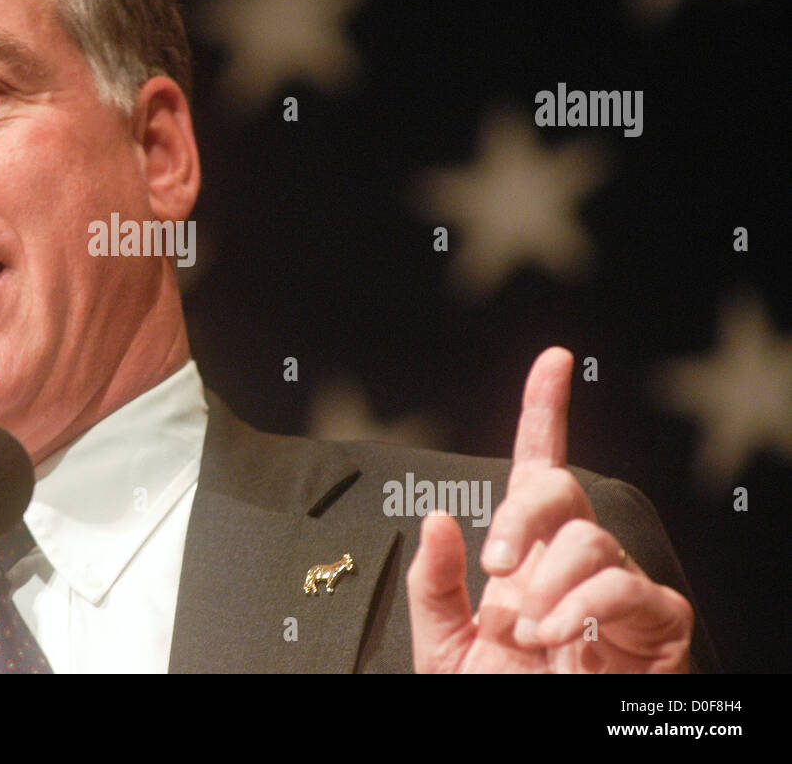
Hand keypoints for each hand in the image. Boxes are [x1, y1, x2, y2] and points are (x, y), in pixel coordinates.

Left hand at [406, 347, 693, 672]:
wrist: (522, 737)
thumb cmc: (492, 693)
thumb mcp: (440, 641)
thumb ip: (433, 582)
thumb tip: (438, 517)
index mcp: (524, 552)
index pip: (537, 467)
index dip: (545, 409)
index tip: (553, 361)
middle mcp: (572, 556)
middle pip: (559, 487)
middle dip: (521, 516)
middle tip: (496, 566)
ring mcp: (615, 583)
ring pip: (589, 540)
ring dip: (548, 586)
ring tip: (528, 631)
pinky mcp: (654, 620)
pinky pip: (623, 589)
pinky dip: (583, 611)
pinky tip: (561, 641)